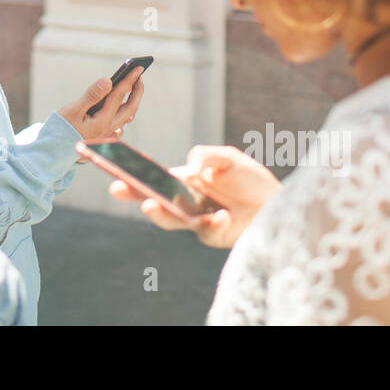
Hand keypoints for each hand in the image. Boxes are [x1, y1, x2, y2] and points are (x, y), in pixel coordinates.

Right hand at [59, 66, 144, 141]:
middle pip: (130, 108)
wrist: (54, 153)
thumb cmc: (61, 130)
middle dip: (137, 91)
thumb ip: (92, 95)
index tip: (138, 68)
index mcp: (102, 121)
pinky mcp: (103, 139)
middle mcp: (109, 129)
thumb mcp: (73, 110)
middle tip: (139, 76)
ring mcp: (107, 136)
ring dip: (131, 103)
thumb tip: (108, 81)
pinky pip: (119, 128)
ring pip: (126, 118)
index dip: (130, 80)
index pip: (120, 96)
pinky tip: (118, 111)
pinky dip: (122, 117)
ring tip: (131, 90)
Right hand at [108, 145, 280, 248]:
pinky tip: (223, 215)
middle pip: (153, 200)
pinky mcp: (213, 234)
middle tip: (118, 188)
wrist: (276, 204)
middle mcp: (185, 201)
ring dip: (160, 213)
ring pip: (171, 220)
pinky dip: (213, 221)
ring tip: (152, 204)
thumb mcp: (229, 158)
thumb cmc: (250, 179)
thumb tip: (189, 165)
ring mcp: (197, 220)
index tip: (113, 171)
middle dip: (134, 194)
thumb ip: (207, 155)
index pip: (153, 178)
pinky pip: (206, 229)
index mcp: (184, 180)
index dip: (132, 176)